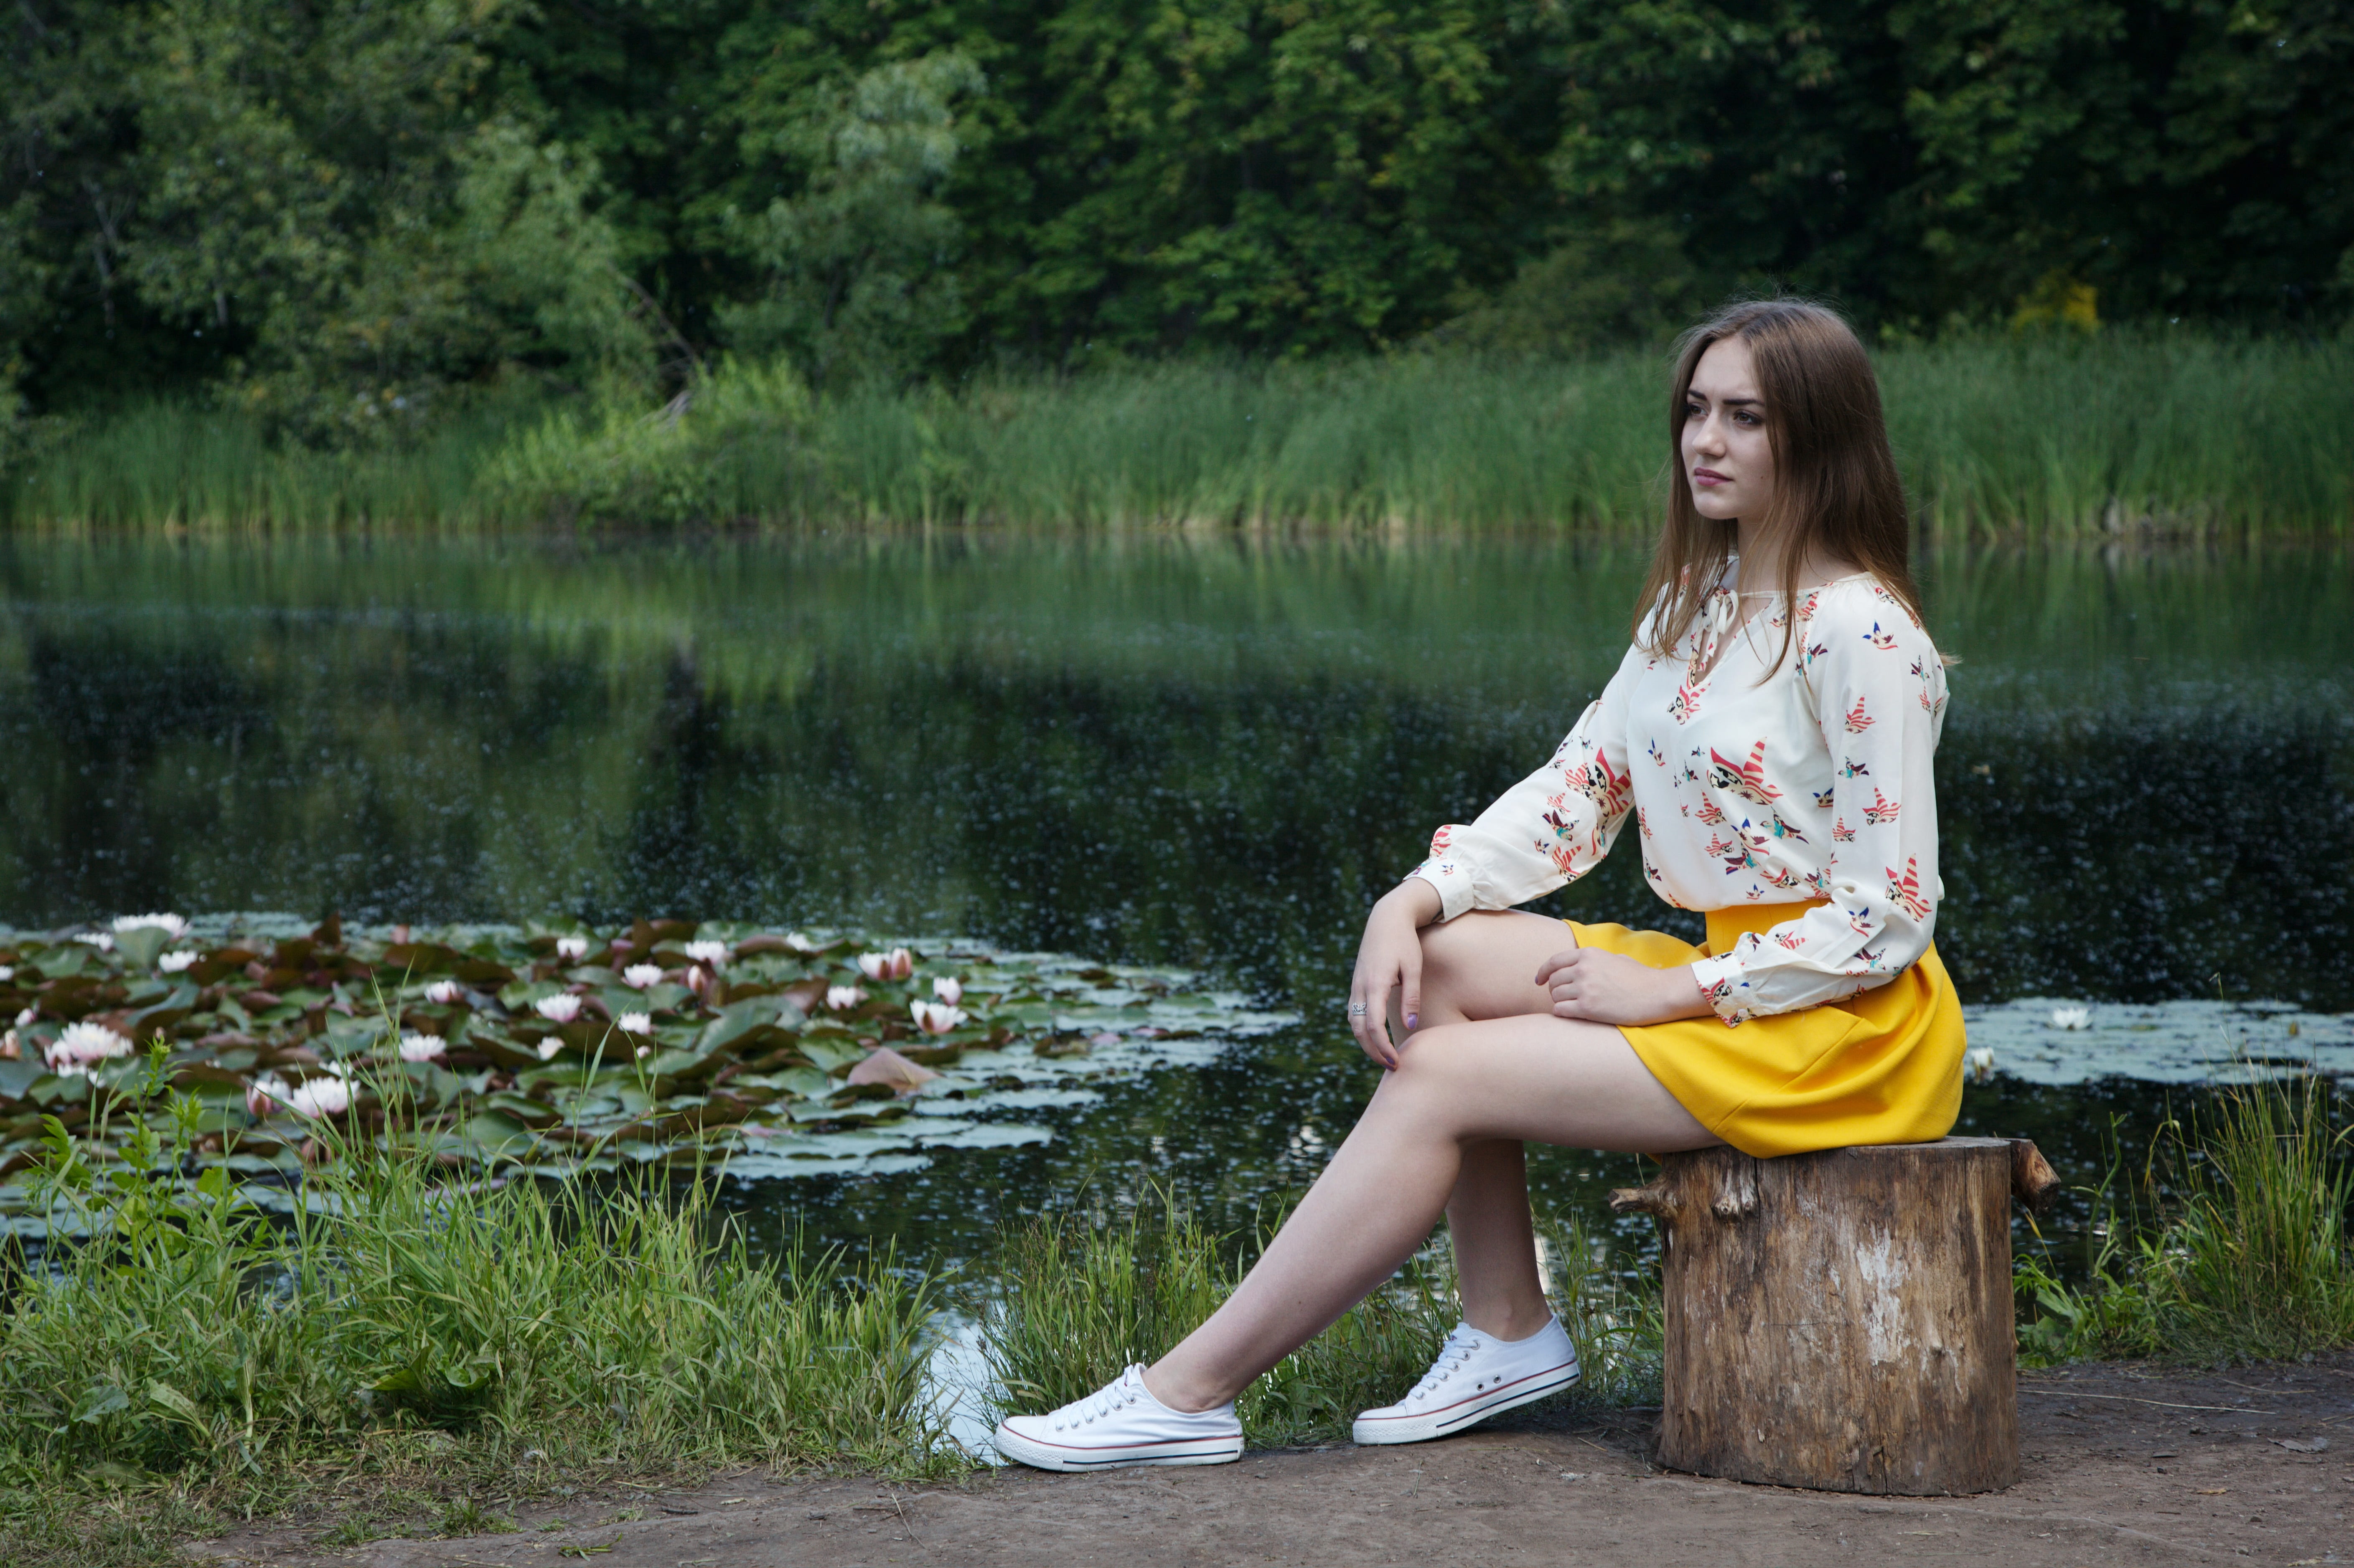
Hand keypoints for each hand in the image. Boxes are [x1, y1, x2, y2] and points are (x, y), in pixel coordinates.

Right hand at [1348, 881, 1440, 1069]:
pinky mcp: (1356, 984)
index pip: (1374, 1026)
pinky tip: (1375, 1037)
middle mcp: (1360, 987)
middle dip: (1374, 1052)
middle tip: (1393, 1067)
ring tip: (1384, 1056)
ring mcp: (1355, 985)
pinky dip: (1362, 1029)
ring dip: (1366, 1043)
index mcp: (1375, 984)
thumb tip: (1411, 1025)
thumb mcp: (1413, 968)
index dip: (1384, 1048)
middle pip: (1360, 1030)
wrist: (1386, 918)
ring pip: (1354, 1023)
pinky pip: (1354, 1013)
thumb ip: (1411, 997)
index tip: (1397, 1062)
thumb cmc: (1404, 942)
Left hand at [1534, 947, 1711, 1025]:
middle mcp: (1583, 969)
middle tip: (1563, 998)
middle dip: (1555, 990)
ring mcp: (1584, 988)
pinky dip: (1562, 1014)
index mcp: (1588, 954)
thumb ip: (1596, 961)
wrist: (1658, 994)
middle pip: (1553, 981)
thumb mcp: (1616, 958)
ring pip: (1554, 996)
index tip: (1539, 981)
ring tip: (1572, 1007)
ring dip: (1559, 1002)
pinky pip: (1560, 1010)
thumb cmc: (1641, 978)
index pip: (1554, 962)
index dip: (1543, 972)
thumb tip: (1583, 965)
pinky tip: (1571, 1015)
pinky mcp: (1587, 1007)